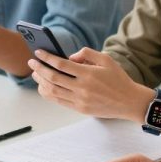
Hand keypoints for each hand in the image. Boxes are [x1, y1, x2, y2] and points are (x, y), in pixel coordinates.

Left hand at [29, 47, 152, 120]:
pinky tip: (44, 87)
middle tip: (31, 62)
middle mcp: (82, 88)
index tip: (38, 52)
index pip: (61, 64)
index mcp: (88, 74)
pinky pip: (59, 101)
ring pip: (53, 91)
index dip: (47, 58)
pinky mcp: (80, 109)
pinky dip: (49, 94)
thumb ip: (87, 53)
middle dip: (39, 69)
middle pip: (53, 78)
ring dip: (41, 82)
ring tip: (36, 74)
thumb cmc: (118, 78)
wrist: (129, 102)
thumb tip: (69, 57)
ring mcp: (80, 100)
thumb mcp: (106, 59)